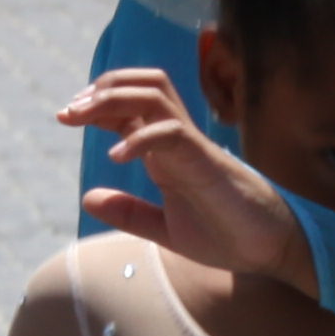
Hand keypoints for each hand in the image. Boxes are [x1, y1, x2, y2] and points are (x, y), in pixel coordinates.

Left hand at [63, 70, 314, 287]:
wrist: (269, 250)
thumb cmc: (225, 235)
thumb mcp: (164, 228)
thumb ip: (129, 212)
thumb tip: (87, 196)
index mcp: (167, 151)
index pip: (130, 106)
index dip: (95, 104)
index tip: (65, 115)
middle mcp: (178, 139)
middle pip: (141, 85)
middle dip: (100, 89)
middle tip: (67, 111)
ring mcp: (193, 146)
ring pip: (154, 95)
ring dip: (112, 98)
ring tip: (81, 117)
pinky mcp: (206, 161)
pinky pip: (171, 133)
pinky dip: (139, 137)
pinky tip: (115, 156)